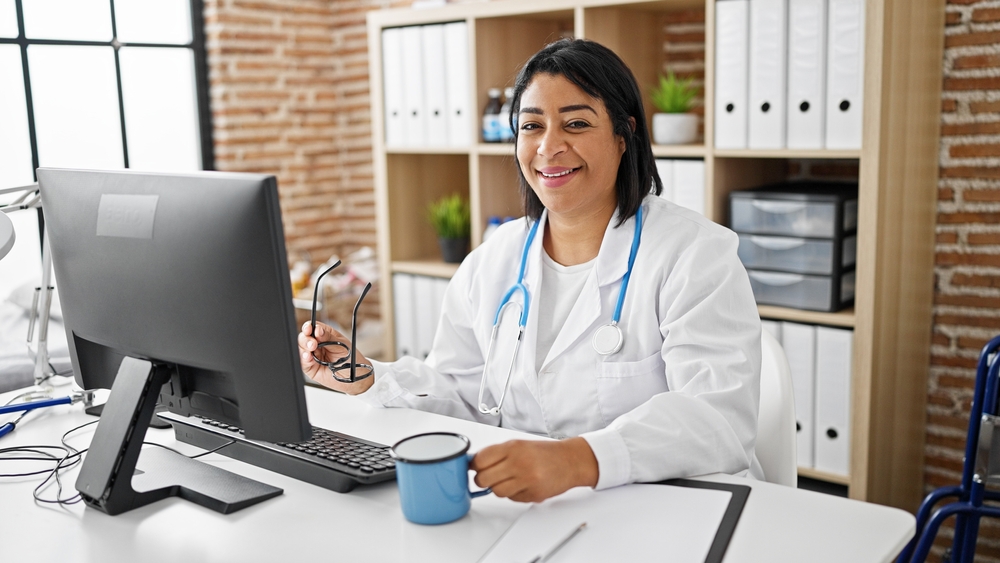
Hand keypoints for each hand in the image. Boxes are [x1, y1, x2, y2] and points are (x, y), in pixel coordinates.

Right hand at [298, 321, 374, 394]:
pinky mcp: (310, 367)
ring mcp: (312, 355)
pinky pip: (302, 362)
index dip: (309, 327)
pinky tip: (308, 359)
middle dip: (306, 339)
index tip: (309, 329)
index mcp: (324, 334)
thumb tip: (317, 330)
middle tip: (313, 344)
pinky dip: (304, 360)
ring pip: (300, 349)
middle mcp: (316, 344)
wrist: (354, 377)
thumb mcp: (342, 345)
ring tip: (310, 352)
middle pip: (304, 337)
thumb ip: (328, 338)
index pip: (312, 327)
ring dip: (304, 349)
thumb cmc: (351, 358)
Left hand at [470, 438, 598, 502]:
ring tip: (510, 480)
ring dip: (499, 488)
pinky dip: (513, 494)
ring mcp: (526, 480)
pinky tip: (523, 485)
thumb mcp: (519, 445)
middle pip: (483, 479)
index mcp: (513, 447)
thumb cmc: (545, 452)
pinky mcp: (533, 494)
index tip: (475, 467)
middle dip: (483, 480)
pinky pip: (512, 499)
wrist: (571, 461)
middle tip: (489, 477)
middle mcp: (518, 462)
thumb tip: (474, 463)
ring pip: (496, 492)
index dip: (474, 466)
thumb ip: (497, 453)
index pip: (480, 460)